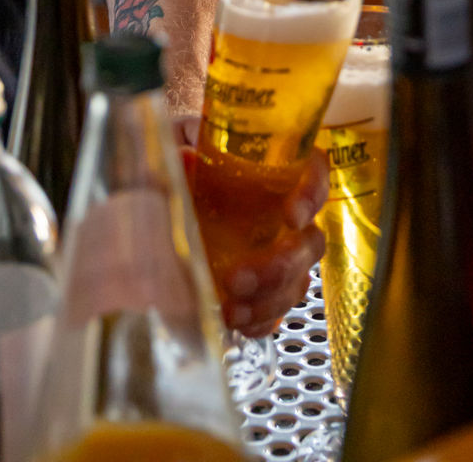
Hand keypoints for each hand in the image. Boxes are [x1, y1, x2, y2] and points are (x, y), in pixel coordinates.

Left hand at [174, 116, 328, 337]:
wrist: (157, 208)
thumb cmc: (183, 170)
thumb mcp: (178, 151)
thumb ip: (185, 153)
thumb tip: (185, 157)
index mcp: (274, 171)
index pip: (315, 171)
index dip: (313, 192)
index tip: (291, 216)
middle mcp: (283, 215)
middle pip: (309, 242)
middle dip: (279, 266)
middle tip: (237, 278)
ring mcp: (278, 255)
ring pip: (297, 282)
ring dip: (268, 300)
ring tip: (230, 309)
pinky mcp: (263, 288)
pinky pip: (277, 310)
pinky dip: (261, 320)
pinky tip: (237, 322)